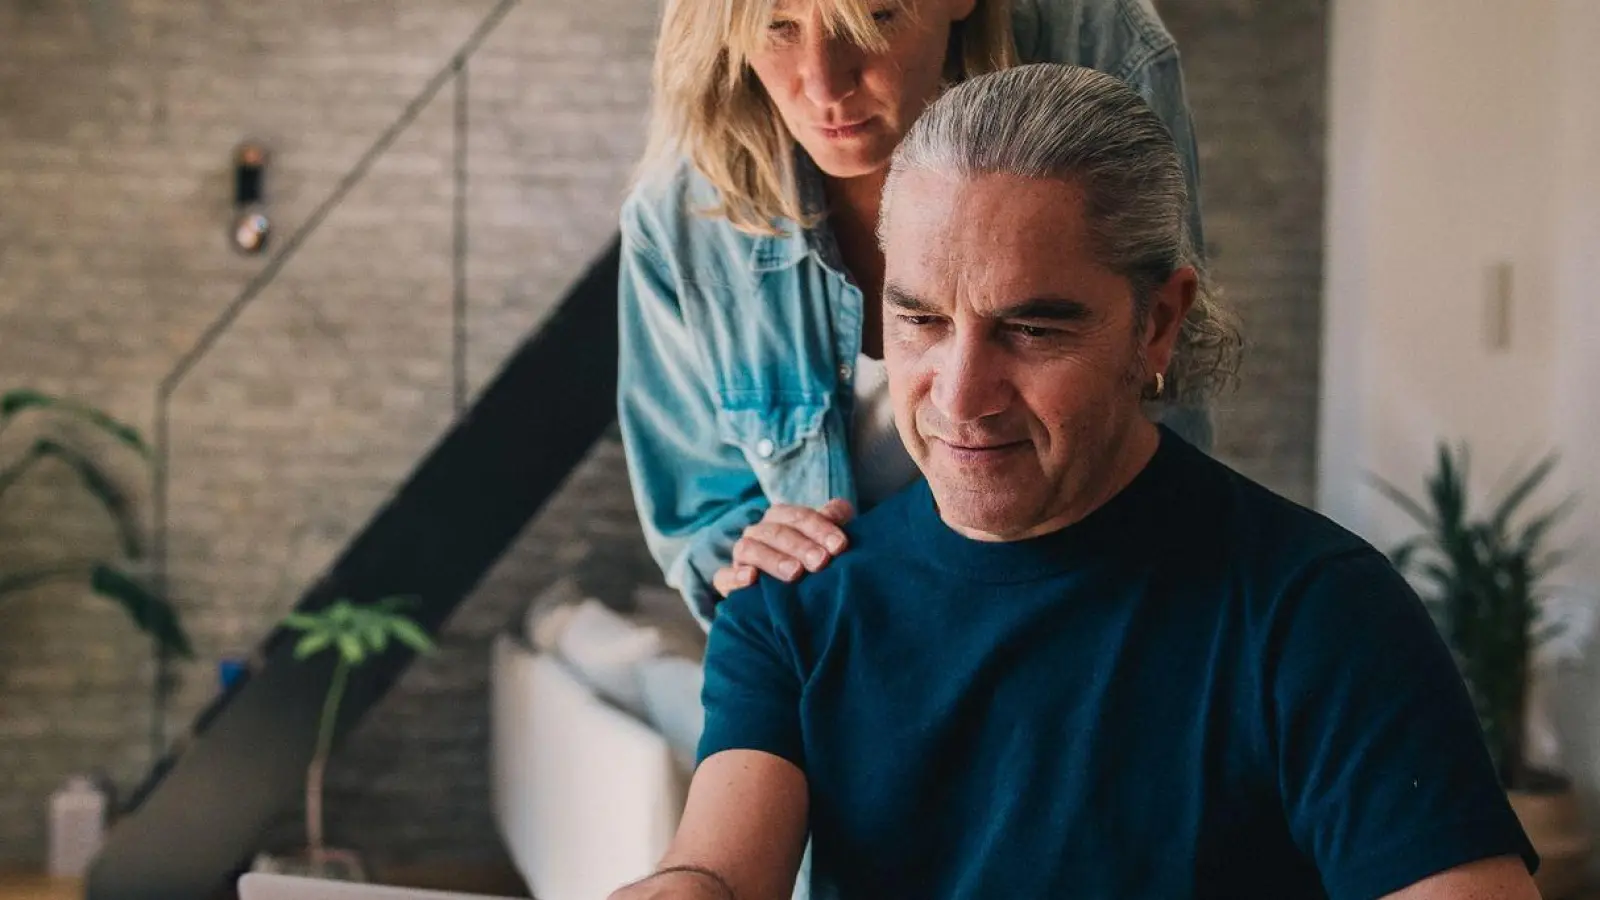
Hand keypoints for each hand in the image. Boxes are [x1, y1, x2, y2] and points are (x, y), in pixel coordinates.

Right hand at [712, 498, 854, 596]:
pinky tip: (751, 579)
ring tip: (795, 573)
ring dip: (773, 559)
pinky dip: (735, 576)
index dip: (820, 528)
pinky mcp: (728, 581)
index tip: (840, 545)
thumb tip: (839, 507)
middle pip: (776, 532)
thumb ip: (834, 522)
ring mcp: (741, 557)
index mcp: (781, 519)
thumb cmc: (811, 563)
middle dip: (801, 546)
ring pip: (749, 549)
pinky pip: (723, 576)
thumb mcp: (825, 542)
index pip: (799, 517)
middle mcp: (759, 533)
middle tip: (821, 561)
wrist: (787, 601)